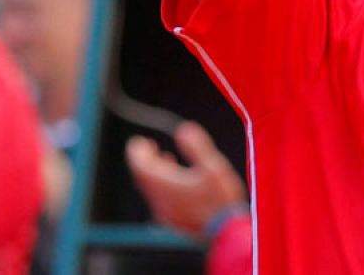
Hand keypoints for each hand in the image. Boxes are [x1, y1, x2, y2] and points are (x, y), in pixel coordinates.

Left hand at [126, 121, 245, 236]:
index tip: (139, 141)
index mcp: (166, 184)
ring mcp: (164, 213)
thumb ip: (197, 147)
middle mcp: (159, 200)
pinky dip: (161, 186)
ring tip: (165, 159)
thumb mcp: (214, 167)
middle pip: (142, 176)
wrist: (226, 234)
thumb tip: (183, 129)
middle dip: (144, 159)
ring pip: (150, 188)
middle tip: (149, 146)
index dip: (136, 151)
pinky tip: (176, 182)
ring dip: (154, 172)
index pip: (139, 165)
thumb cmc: (221, 200)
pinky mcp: (172, 221)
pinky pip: (159, 199)